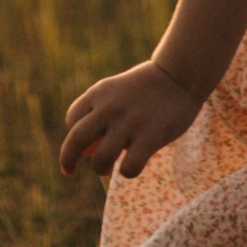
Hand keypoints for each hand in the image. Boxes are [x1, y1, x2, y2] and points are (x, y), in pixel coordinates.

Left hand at [59, 59, 204, 179]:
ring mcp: (129, 123)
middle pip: (76, 140)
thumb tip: (84, 153)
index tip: (87, 142)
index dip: (75, 135)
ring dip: (101, 168)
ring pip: (100, 159)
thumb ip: (98, 118)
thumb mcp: (116, 93)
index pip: (72, 120)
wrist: (179, 75)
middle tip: (69, 171)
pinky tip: (134, 163)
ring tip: (108, 166)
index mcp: (99, 93)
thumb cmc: (145, 89)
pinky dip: (127, 171)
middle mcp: (110, 108)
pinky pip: (128, 168)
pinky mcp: (150, 137)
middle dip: (67, 160)